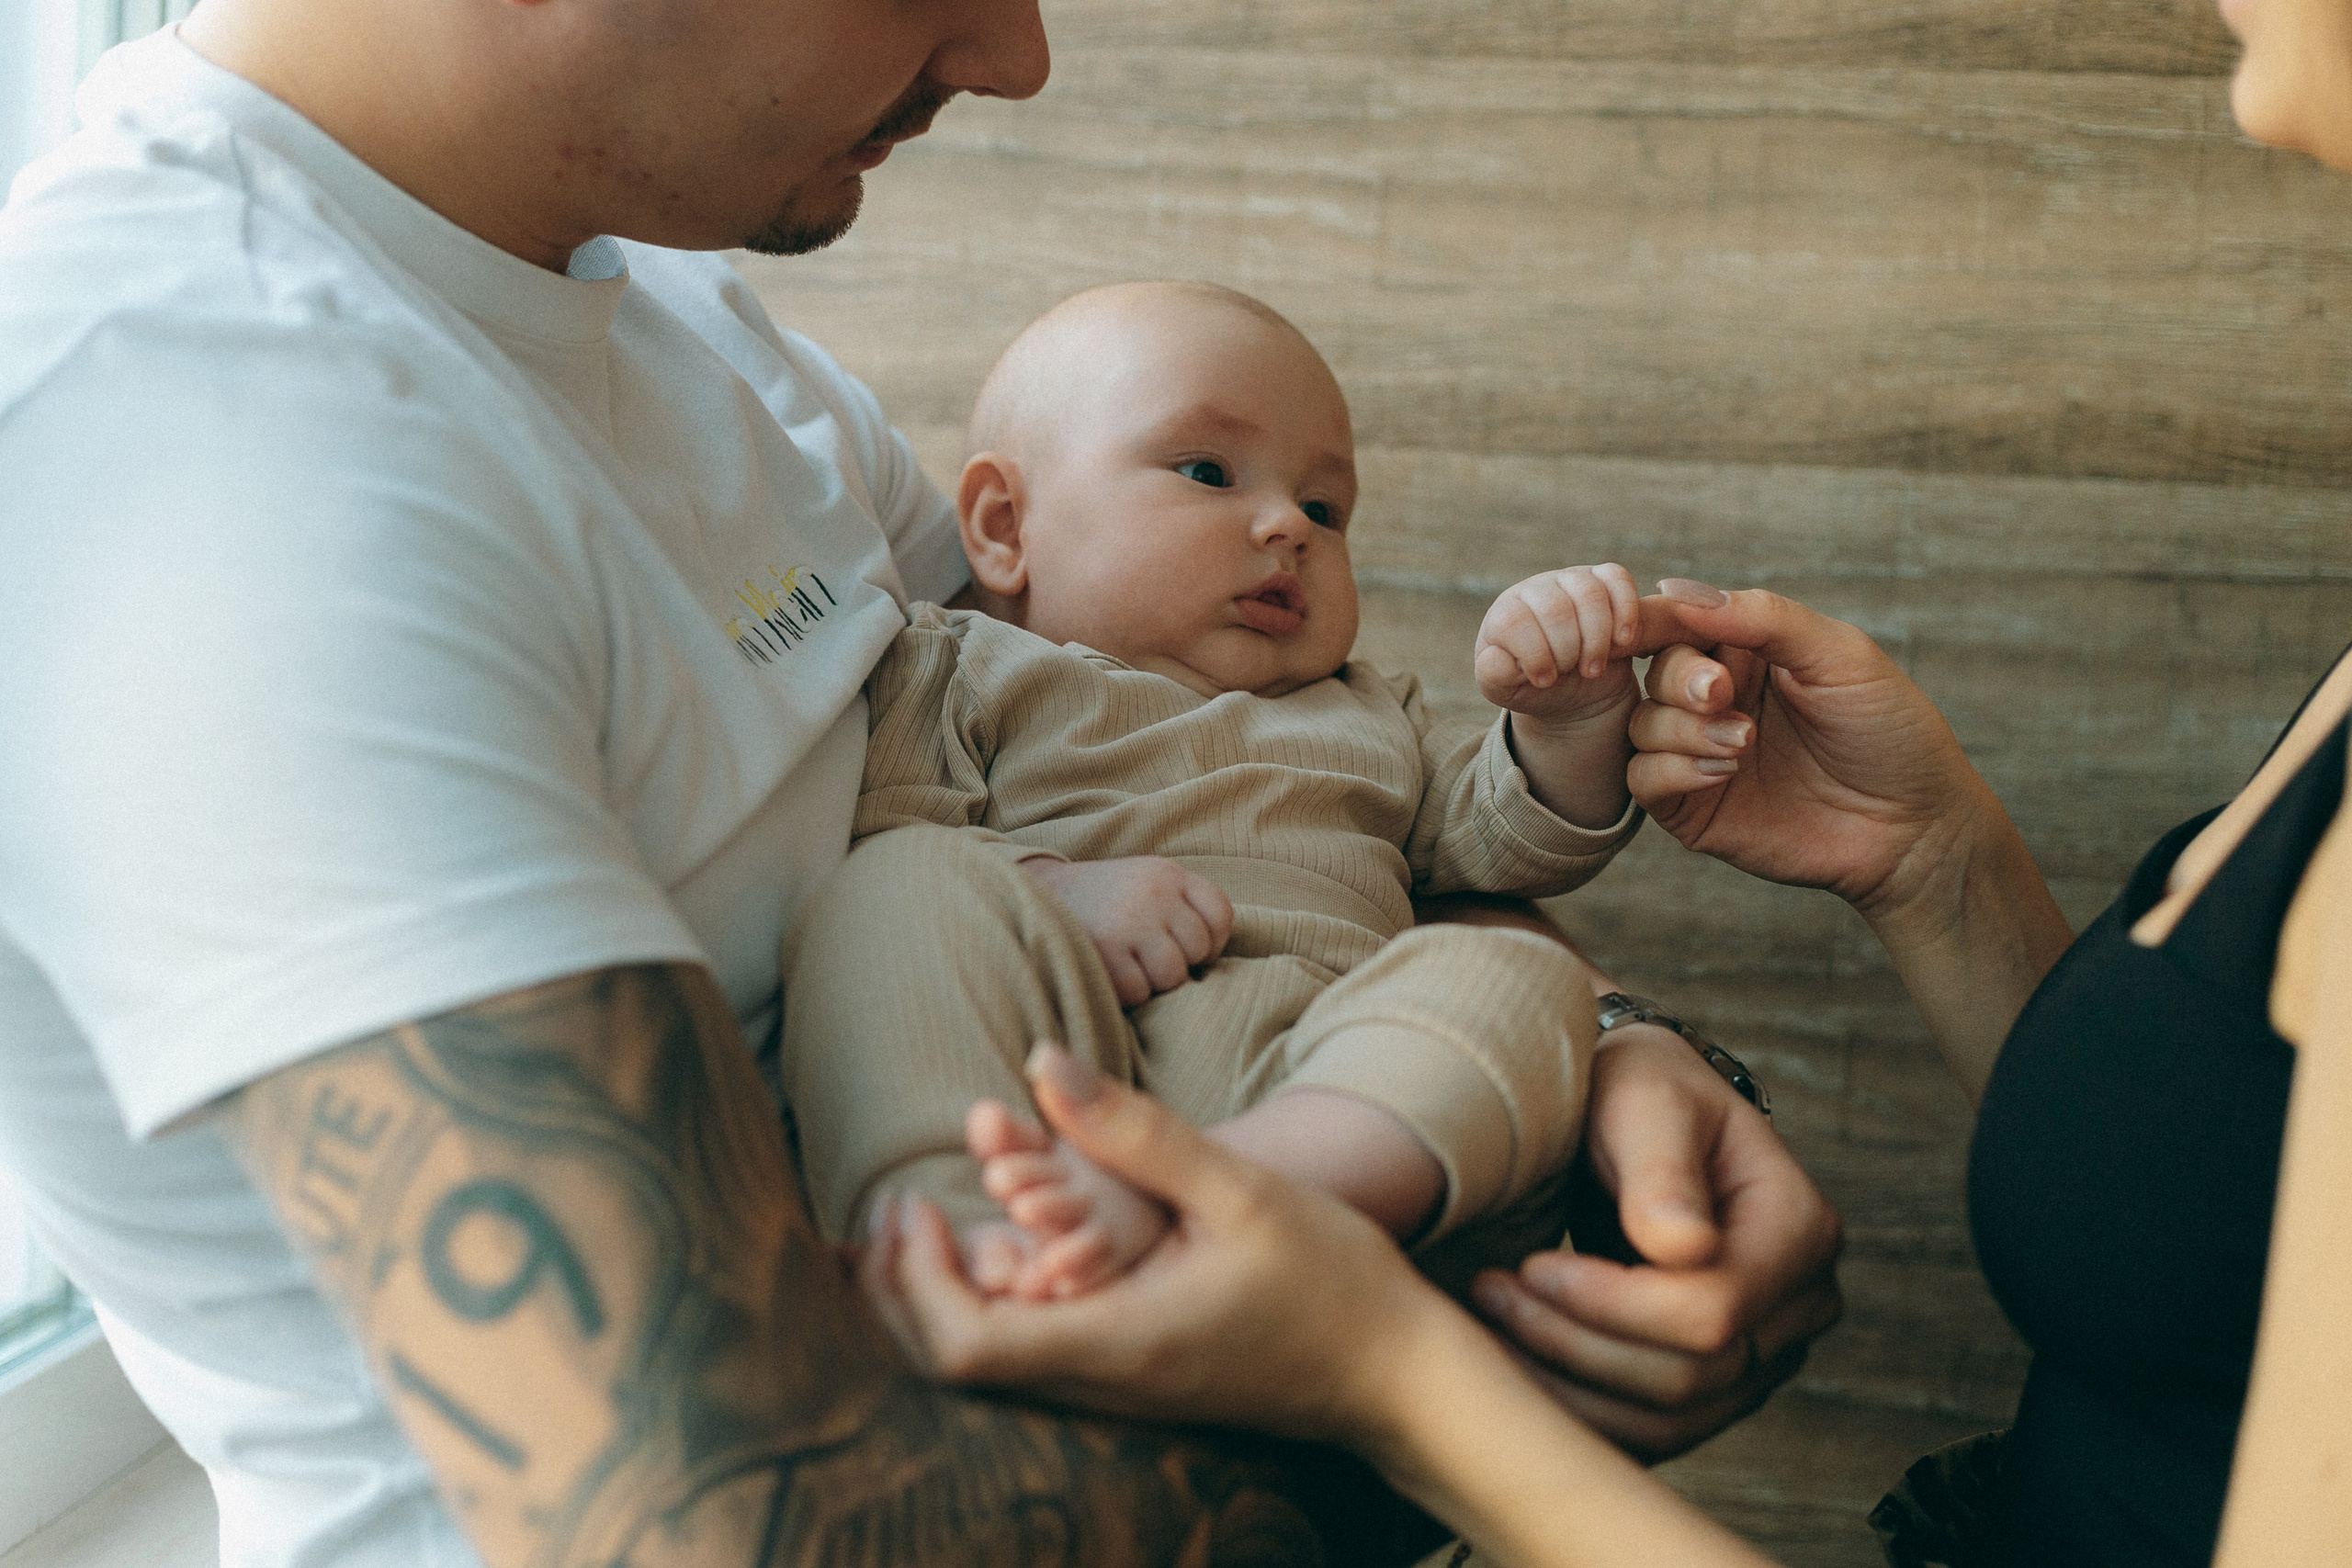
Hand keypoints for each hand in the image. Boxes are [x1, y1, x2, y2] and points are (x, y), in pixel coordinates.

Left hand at [859, 1044, 1452, 1447]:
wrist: (1399, 1375)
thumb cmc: (1333, 1282)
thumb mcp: (1239, 1190)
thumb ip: (1134, 1131)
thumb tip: (1040, 1061)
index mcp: (1116, 1342)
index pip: (965, 1343)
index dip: (912, 1279)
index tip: (905, 1204)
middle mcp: (1102, 1381)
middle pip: (952, 1366)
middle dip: (897, 1292)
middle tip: (881, 1214)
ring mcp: (1116, 1392)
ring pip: (987, 1365)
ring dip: (938, 1295)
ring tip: (916, 1225)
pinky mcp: (1134, 1381)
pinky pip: (1031, 1356)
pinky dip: (988, 1305)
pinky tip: (992, 1252)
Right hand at [1021, 856, 1234, 1005]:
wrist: (1029, 894)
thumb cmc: (1100, 902)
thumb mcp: (1144, 884)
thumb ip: (1180, 908)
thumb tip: (1210, 964)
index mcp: (1168, 873)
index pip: (1220, 914)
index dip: (1211, 941)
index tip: (1188, 950)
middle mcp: (1154, 892)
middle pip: (1198, 950)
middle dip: (1178, 964)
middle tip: (1146, 959)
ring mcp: (1129, 921)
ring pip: (1173, 975)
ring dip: (1153, 982)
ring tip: (1128, 967)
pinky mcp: (1104, 950)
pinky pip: (1139, 992)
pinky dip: (1126, 994)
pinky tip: (1108, 974)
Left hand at [1469, 1025, 1843, 1462]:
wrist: (1630, 1115)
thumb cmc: (1637, 1092)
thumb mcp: (1645, 1098)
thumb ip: (1662, 1170)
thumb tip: (1686, 1248)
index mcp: (1798, 1229)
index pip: (1711, 1311)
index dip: (1611, 1304)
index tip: (1528, 1265)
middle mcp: (1799, 1305)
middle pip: (1690, 1378)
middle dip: (1574, 1343)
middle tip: (1489, 1291)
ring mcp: (1762, 1356)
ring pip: (1669, 1421)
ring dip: (1565, 1388)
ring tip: (1488, 1327)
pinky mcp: (1716, 1388)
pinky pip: (1650, 1432)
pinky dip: (1575, 1411)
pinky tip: (1512, 1365)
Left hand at [1476, 564, 1643, 724]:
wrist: (1572, 685)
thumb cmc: (1534, 686)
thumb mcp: (1507, 690)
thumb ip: (1494, 676)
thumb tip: (1497, 657)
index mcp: (1504, 614)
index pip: (1512, 622)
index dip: (1534, 655)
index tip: (1544, 680)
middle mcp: (1535, 590)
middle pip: (1554, 609)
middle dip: (1568, 651)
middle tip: (1572, 674)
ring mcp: (1570, 580)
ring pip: (1588, 593)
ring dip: (1597, 638)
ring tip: (1593, 667)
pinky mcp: (1603, 580)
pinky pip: (1617, 578)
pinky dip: (1624, 611)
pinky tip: (1622, 641)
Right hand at [1626, 580, 1995, 916]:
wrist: (1913, 827)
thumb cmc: (1890, 732)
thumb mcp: (1839, 654)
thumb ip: (1763, 616)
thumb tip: (1678, 590)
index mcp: (1748, 650)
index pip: (1678, 621)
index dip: (1649, 619)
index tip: (1636, 628)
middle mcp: (1718, 698)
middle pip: (1654, 669)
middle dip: (1681, 679)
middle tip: (1721, 694)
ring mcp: (1702, 753)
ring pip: (1641, 723)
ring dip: (1683, 727)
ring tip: (1745, 741)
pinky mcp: (1694, 807)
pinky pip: (1643, 778)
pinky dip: (1672, 769)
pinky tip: (1725, 772)